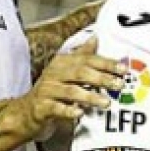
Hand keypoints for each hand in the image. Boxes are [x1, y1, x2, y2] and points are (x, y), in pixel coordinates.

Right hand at [10, 37, 126, 139]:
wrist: (26, 111)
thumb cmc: (52, 89)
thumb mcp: (66, 71)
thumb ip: (82, 56)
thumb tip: (95, 37)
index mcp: (62, 63)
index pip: (87, 59)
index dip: (106, 63)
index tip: (123, 69)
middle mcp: (54, 74)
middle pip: (80, 73)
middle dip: (101, 78)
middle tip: (119, 85)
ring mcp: (47, 90)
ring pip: (70, 91)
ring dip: (90, 96)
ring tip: (106, 102)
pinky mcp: (41, 108)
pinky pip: (56, 108)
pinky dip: (68, 111)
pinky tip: (80, 113)